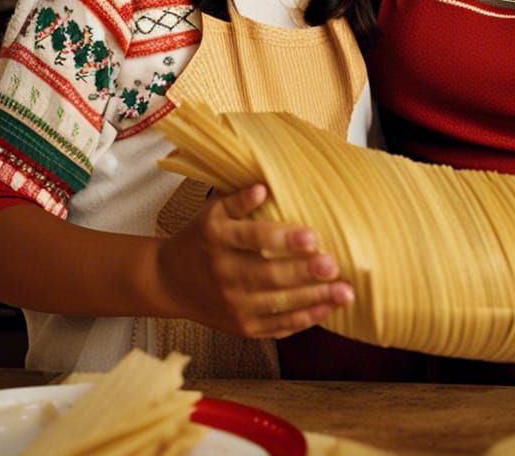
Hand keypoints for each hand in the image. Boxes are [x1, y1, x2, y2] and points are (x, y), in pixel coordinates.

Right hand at [156, 182, 353, 338]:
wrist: (170, 281)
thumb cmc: (201, 238)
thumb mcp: (213, 212)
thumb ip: (238, 199)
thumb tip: (264, 187)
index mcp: (217, 239)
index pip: (253, 239)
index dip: (283, 239)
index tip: (312, 236)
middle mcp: (224, 274)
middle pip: (269, 276)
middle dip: (304, 272)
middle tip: (333, 264)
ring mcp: (232, 305)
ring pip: (278, 305)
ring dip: (314, 299)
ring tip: (345, 291)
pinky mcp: (242, 327)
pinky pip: (277, 326)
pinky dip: (304, 319)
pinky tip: (328, 308)